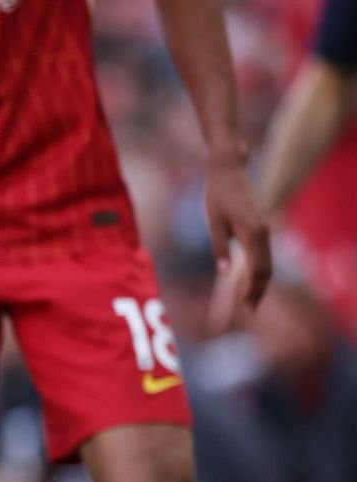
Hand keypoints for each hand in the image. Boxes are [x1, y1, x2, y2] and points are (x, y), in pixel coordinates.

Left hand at [203, 151, 271, 332]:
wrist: (229, 169)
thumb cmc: (217, 194)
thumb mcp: (212, 221)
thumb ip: (219, 247)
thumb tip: (223, 272)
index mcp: (253, 232)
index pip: (257, 269)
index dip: (252, 290)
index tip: (246, 307)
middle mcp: (265, 231)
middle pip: (266, 269)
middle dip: (258, 291)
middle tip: (248, 311)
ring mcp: (266, 229)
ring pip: (268, 262)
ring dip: (260, 283)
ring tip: (249, 301)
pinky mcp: (263, 227)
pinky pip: (264, 254)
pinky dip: (260, 270)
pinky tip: (251, 281)